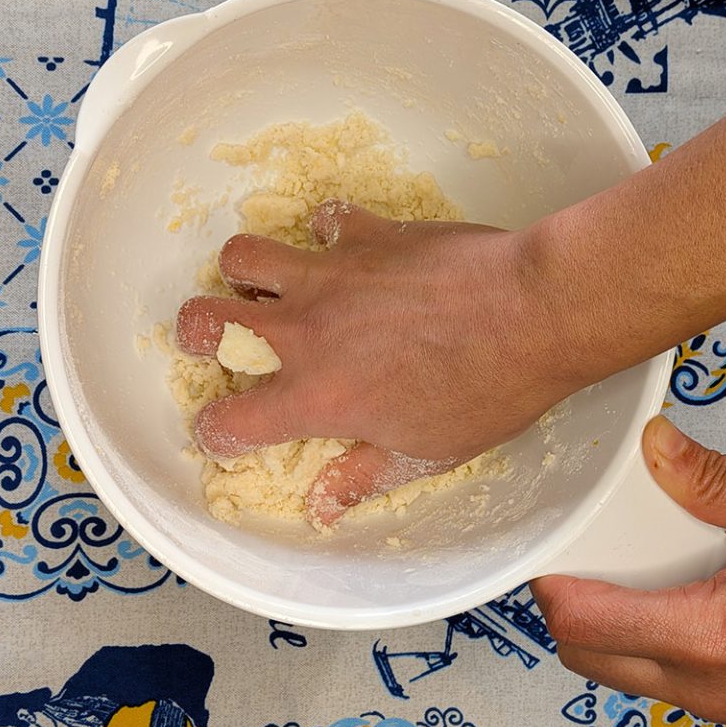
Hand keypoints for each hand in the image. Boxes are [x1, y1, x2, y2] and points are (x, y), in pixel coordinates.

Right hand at [177, 202, 566, 524]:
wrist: (531, 312)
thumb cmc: (486, 392)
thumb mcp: (425, 452)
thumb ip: (362, 476)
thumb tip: (322, 507)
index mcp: (314, 396)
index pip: (228, 422)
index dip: (217, 432)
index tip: (230, 430)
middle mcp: (304, 332)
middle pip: (203, 321)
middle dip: (194, 332)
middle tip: (216, 337)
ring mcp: (329, 275)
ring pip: (242, 256)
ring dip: (244, 271)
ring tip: (268, 284)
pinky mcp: (365, 233)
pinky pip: (322, 219)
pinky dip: (324, 233)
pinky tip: (346, 249)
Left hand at [531, 415, 725, 725]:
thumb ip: (712, 482)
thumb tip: (655, 444)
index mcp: (710, 638)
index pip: (582, 624)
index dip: (550, 584)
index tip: (546, 548)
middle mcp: (705, 687)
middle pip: (585, 654)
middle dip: (565, 605)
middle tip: (576, 552)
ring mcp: (718, 704)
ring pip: (615, 673)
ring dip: (599, 626)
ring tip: (618, 569)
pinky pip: (655, 678)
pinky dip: (637, 641)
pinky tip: (662, 595)